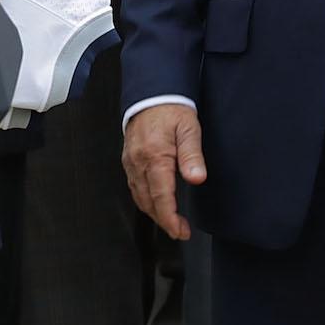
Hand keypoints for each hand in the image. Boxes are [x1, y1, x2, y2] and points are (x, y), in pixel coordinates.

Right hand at [122, 103, 205, 240]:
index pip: (161, 196)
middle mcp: (139, 162)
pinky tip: (154, 203)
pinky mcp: (128, 159)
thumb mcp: (189, 129)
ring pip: (139, 196)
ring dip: (154, 212)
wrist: (152, 93)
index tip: (179, 231)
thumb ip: (192, 156)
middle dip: (163, 220)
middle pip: (148, 201)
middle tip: (180, 231)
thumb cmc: (172, 110)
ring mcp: (131, 161)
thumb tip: (196, 179)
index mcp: (155, 156)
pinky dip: (144, 200)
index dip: (170, 218)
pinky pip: (134, 186)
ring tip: (170, 221)